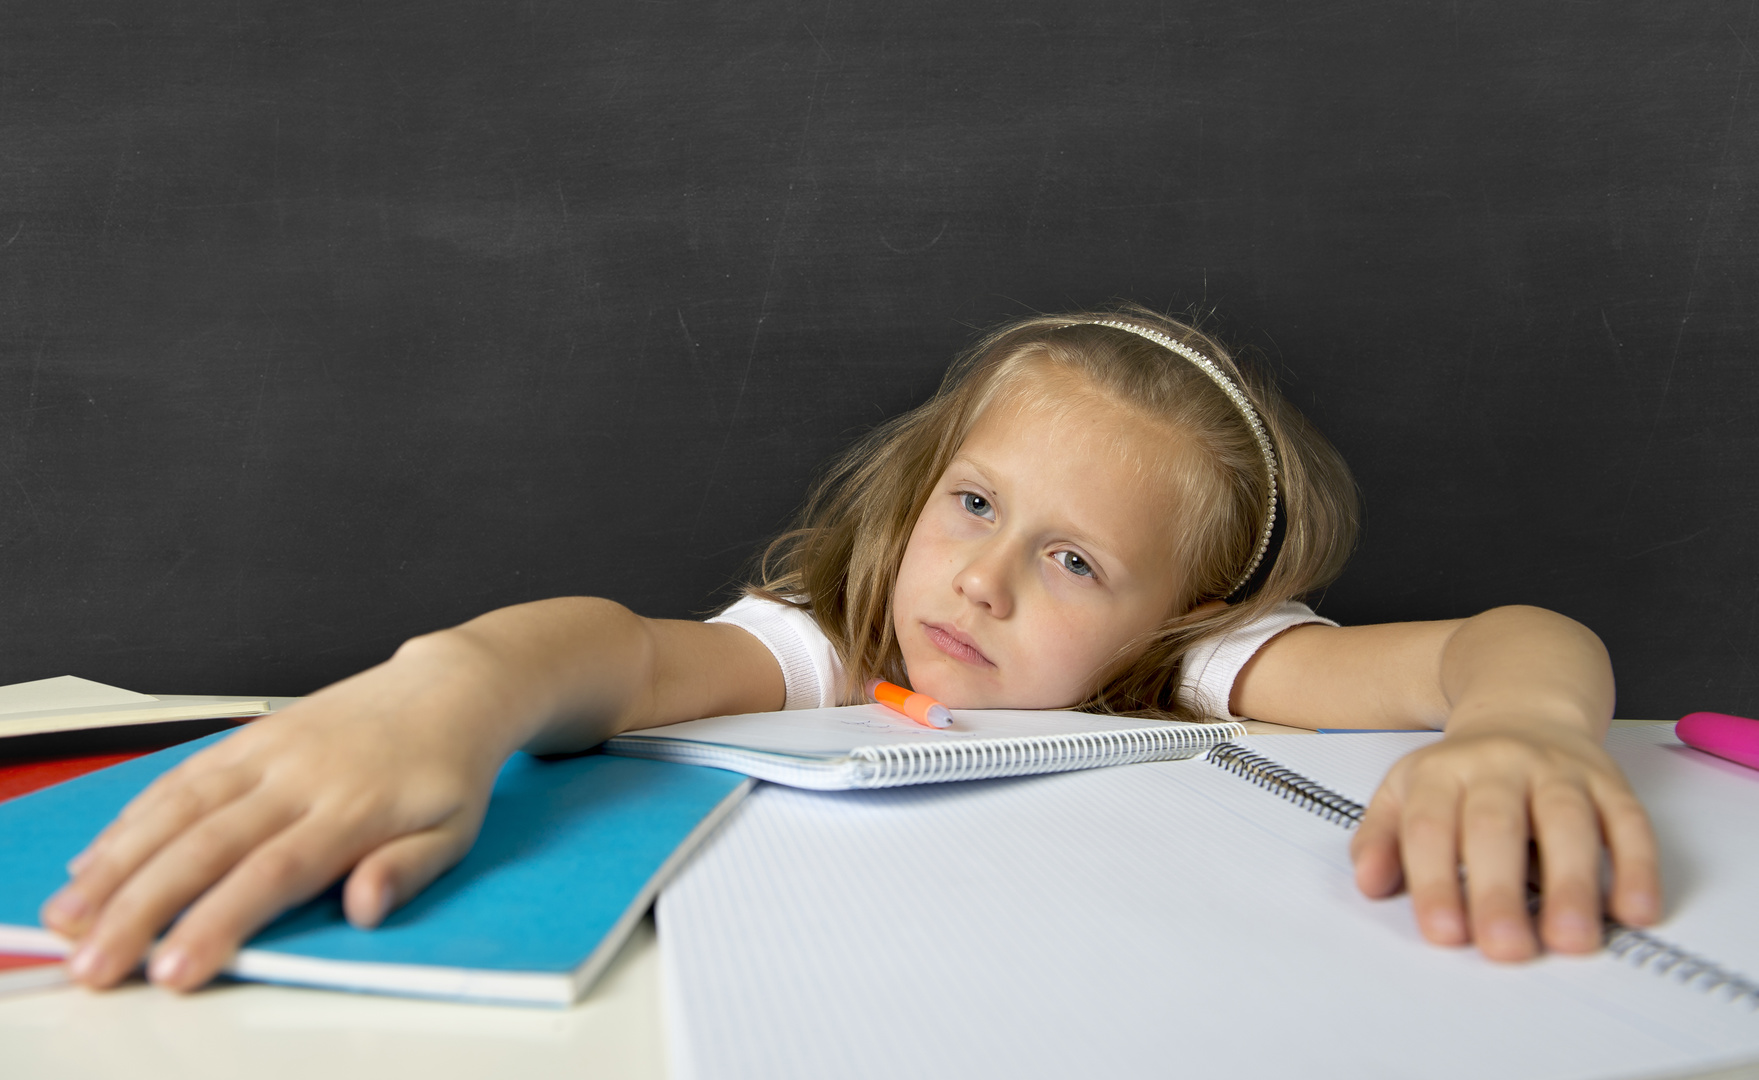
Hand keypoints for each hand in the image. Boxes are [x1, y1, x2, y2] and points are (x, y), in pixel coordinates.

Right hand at [40, 645, 515, 991]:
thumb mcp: (455, 830)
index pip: (273, 873)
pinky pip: (181, 777)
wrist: (449, 687)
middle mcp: (302, 776)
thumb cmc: (448, 772)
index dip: (217, 921)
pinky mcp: (250, 735)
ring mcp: (269, 750)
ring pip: (178, 808)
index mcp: (354, 809)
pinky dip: (131, 818)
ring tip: (68, 915)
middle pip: (207, 846)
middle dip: (140, 908)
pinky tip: (96, 857)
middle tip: (92, 961)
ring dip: (116, 863)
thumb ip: (409, 870)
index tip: (173, 967)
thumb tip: (365, 907)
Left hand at [1349, 723, 1660, 960]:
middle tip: (1505, 947)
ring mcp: (1559, 770)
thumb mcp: (1405, 793)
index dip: (1435, 880)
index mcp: (1441, 771)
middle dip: (1499, 889)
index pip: (1430, 826)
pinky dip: (1636, 867)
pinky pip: (1628, 821)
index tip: (1444, 933)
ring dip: (1572, 883)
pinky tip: (1634, 912)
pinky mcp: (1610, 782)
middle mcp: (1499, 764)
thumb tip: (1369, 883)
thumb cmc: (1462, 772)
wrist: (1522, 705)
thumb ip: (1383, 839)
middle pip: (1495, 825)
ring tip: (1571, 939)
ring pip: (1567, 821)